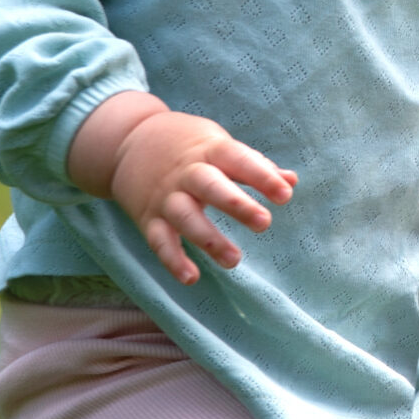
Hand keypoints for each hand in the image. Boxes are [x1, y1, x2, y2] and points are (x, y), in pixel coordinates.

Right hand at [68, 93, 296, 284]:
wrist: (127, 141)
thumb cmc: (187, 145)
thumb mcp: (218, 144)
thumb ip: (254, 165)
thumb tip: (291, 181)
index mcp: (210, 151)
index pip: (238, 160)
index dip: (262, 176)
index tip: (285, 194)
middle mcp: (187, 173)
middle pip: (210, 187)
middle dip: (237, 205)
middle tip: (264, 223)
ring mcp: (166, 196)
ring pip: (185, 217)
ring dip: (208, 239)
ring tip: (234, 260)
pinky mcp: (149, 218)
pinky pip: (159, 241)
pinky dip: (173, 260)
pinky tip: (191, 277)